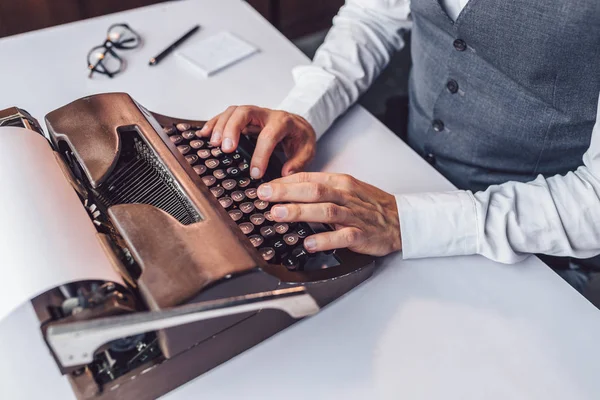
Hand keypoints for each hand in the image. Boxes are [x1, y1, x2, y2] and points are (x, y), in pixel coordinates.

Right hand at [197, 106, 315, 178]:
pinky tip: (205, 134)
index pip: (269, 136)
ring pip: (233, 112)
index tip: (255, 173)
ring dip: (221, 126)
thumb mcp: (307, 151)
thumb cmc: (299, 138)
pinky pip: (226, 115)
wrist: (299, 126)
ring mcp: (254, 114)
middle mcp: (266, 114)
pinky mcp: (244, 117)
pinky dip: (214, 123)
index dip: (260, 155)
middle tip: (226, 148)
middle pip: (245, 113)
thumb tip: (285, 174)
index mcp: (283, 122)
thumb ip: (298, 162)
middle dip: (233, 129)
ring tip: (213, 144)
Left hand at [256, 172, 401, 255]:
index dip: (284, 182)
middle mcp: (346, 196)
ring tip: (279, 215)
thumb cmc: (369, 205)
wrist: (401, 220)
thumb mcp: (346, 189)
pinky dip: (325, 239)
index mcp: (340, 183)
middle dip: (286, 193)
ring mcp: (354, 216)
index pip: (309, 178)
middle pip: (314, 191)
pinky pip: (342, 237)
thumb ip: (320, 188)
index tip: (263, 187)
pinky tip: (309, 243)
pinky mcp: (362, 235)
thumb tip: (287, 189)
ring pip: (325, 211)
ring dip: (300, 212)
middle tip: (264, 196)